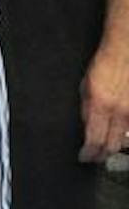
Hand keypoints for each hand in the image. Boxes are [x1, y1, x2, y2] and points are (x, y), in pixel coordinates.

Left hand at [81, 41, 128, 162]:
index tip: (84, 157)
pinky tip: (122, 135)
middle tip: (96, 156)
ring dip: (116, 146)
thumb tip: (87, 128)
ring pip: (126, 139)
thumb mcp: (85, 88)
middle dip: (102, 154)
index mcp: (100, 106)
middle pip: (112, 145)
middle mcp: (120, 111)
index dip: (89, 153)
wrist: (125, 51)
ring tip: (108, 148)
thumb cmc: (104, 66)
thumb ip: (86, 110)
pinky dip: (127, 134)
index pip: (94, 140)